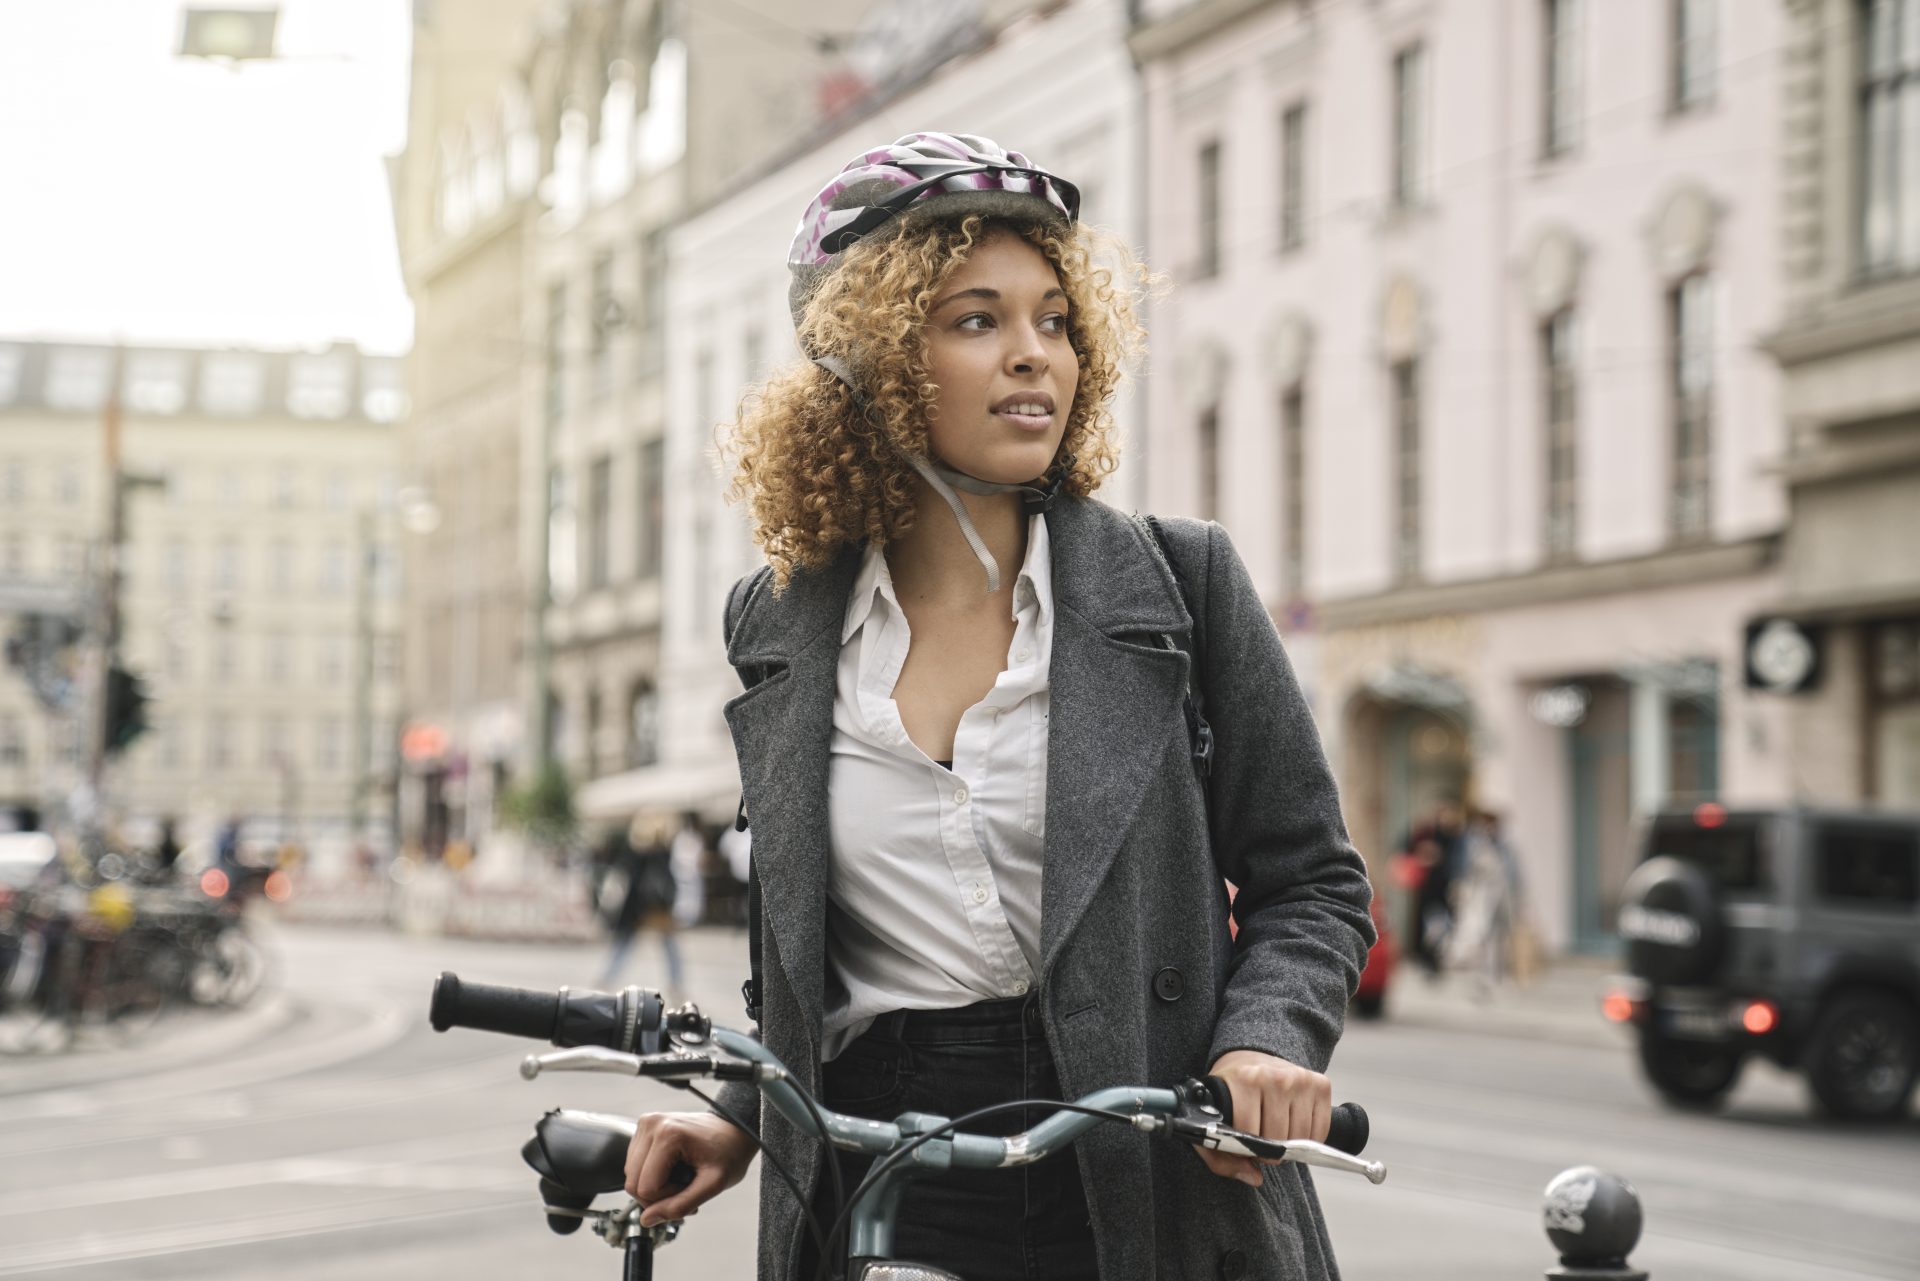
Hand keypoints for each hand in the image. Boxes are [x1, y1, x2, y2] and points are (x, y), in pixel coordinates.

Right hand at [625, 1111, 756, 1226]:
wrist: (734, 1131)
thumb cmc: (729, 1152)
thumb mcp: (713, 1184)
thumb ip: (680, 1205)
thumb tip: (646, 1220)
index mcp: (667, 1134)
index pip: (646, 1189)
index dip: (667, 1200)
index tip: (691, 1191)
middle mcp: (651, 1123)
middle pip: (633, 1183)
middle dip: (658, 1196)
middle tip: (686, 1190)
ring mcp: (646, 1123)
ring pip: (630, 1176)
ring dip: (654, 1187)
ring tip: (681, 1180)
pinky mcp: (644, 1128)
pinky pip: (634, 1165)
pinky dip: (650, 1175)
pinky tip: (672, 1170)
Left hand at [1199, 1049, 1331, 1187]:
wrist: (1251, 1058)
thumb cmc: (1232, 1091)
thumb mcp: (1213, 1116)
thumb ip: (1219, 1154)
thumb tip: (1254, 1177)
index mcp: (1244, 1079)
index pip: (1250, 1133)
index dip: (1246, 1149)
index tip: (1244, 1145)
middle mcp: (1275, 1076)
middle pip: (1278, 1138)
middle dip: (1269, 1149)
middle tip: (1261, 1140)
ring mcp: (1300, 1079)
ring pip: (1301, 1137)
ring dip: (1289, 1145)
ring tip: (1276, 1133)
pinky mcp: (1320, 1084)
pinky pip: (1321, 1130)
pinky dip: (1309, 1138)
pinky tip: (1294, 1128)